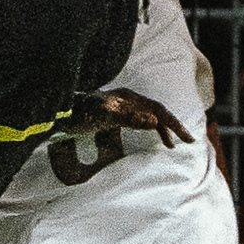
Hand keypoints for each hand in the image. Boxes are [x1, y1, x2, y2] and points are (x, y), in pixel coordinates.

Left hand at [68, 86, 192, 146]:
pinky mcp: (110, 116)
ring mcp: (118, 107)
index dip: (174, 124)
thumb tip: (155, 120)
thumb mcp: (103, 115)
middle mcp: (125, 100)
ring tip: (171, 145)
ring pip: (147, 116)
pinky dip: (147, 129)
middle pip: (156, 111)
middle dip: (173, 126)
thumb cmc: (75, 113)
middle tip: (189, 142)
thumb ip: (129, 116)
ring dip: (162, 129)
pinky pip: (137, 121)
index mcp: (127, 98)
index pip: (158, 109)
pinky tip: (149, 138)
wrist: (53, 113)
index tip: (186, 139)